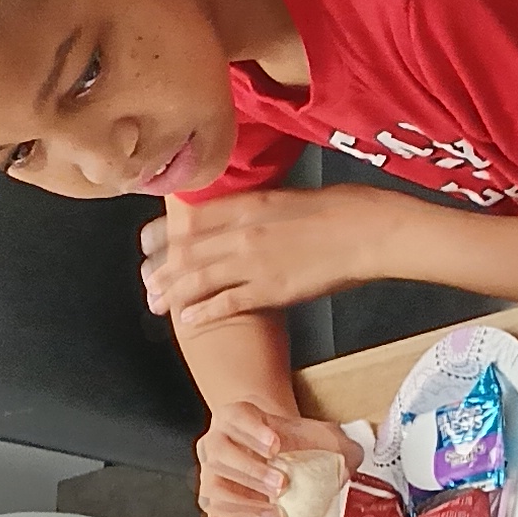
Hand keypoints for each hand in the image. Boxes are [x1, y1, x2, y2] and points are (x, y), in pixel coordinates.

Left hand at [143, 188, 374, 336]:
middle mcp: (243, 231)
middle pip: (187, 251)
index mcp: (250, 204)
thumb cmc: (344, 209)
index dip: (164, 234)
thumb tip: (246, 212)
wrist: (370, 231)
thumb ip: (261, 206)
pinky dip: (203, 312)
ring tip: (157, 304)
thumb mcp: (293, 196)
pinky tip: (188, 320)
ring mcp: (254, 262)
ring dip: (174, 293)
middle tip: (146, 283)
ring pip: (198, 279)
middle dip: (162, 269)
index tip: (147, 243)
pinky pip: (226, 303)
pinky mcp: (270, 290)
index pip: (192, 219)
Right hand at [196, 399, 353, 516]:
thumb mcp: (318, 434)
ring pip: (213, 493)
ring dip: (245, 507)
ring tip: (275, 515)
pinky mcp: (215, 507)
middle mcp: (217, 443)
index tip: (275, 444)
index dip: (252, 430)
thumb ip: (337, 445)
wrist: (274, 450)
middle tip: (281, 485)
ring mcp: (211, 476)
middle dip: (252, 473)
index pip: (236, 417)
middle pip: (219, 455)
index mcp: (237, 418)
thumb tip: (352, 460)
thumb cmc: (292, 442)